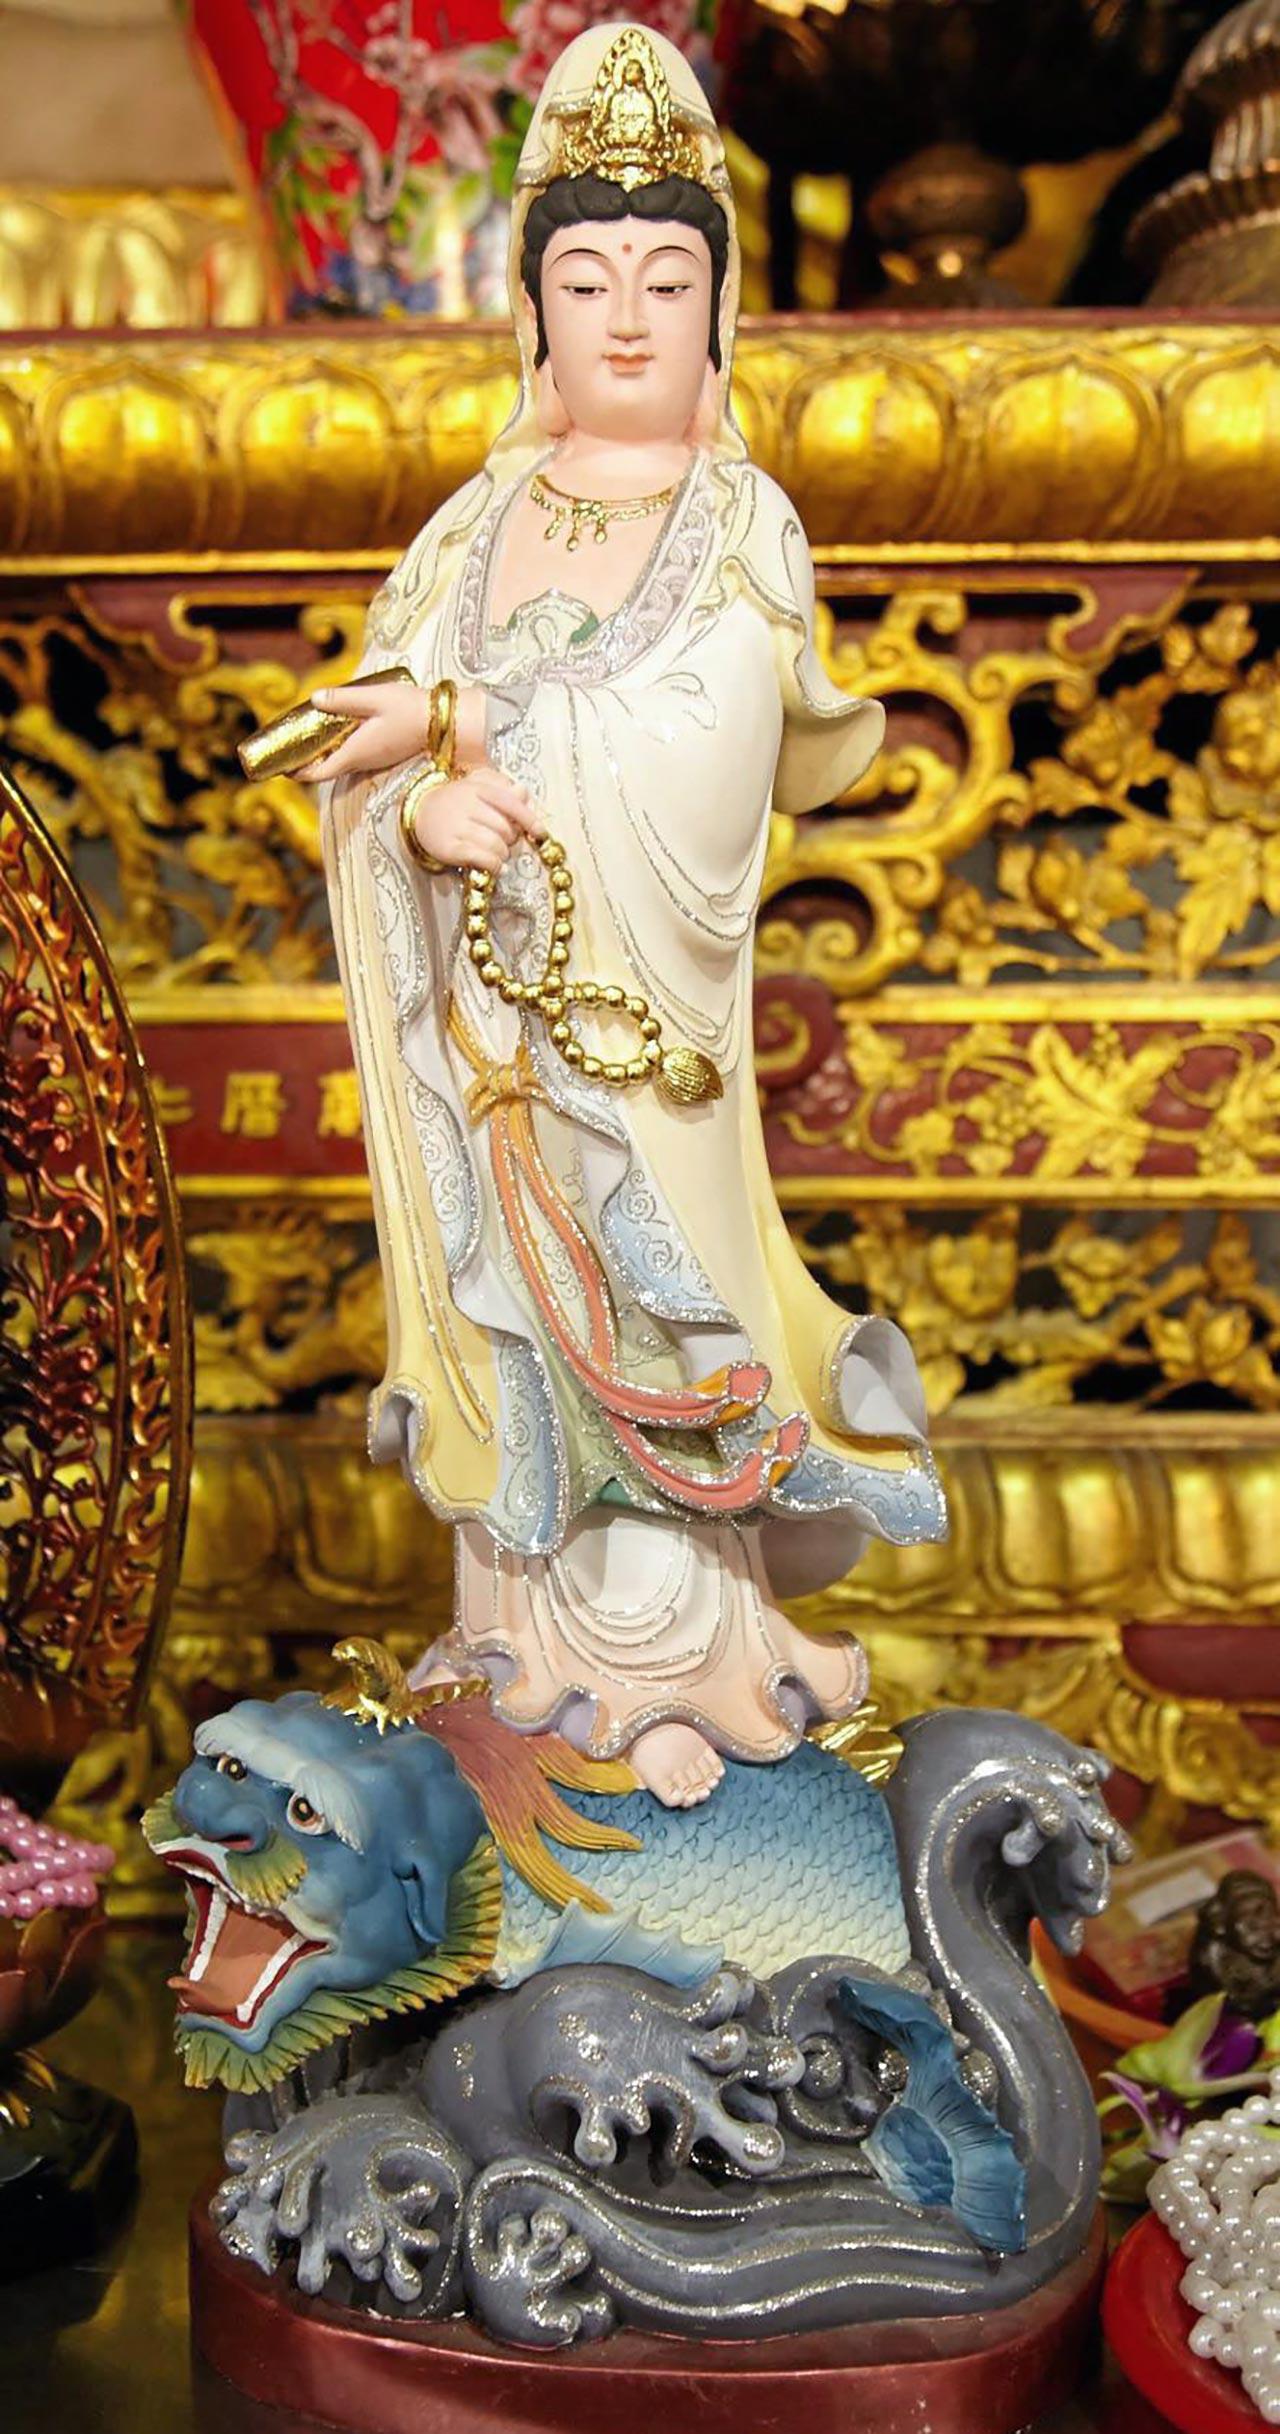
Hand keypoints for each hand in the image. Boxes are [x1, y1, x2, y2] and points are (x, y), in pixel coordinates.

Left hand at [295, 680, 488, 783]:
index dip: (297, 772)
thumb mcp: (375, 697)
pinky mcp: (384, 754)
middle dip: (306, 763)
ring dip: (323, 756)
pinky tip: (337, 733)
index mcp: (356, 751)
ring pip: (341, 763)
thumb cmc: (410, 709)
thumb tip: (314, 698)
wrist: (445, 721)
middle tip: (289, 751)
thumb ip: (343, 699)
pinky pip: (354, 757)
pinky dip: (339, 750)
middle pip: (327, 770)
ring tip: (308, 740)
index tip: (281, 766)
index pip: (318, 772)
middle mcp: (363, 761)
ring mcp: (375, 760)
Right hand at [408, 765, 545, 873]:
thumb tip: (523, 792)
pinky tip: (495, 867)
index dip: (529, 820)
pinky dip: (494, 865)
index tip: (541, 833)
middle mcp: (467, 805)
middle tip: (505, 842)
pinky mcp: (448, 847)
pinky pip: (482, 859)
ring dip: (503, 855)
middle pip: (506, 828)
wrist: (419, 813)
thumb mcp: (477, 788)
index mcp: (478, 788)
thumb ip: (502, 789)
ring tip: (498, 855)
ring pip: (496, 845)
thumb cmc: (456, 802)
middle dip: (511, 839)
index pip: (511, 803)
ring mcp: (456, 826)